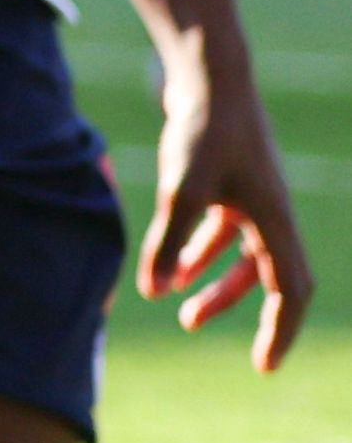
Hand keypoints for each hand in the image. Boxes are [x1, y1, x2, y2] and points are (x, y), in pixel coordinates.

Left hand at [147, 38, 314, 367]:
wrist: (207, 77)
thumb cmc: (204, 130)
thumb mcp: (182, 188)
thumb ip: (168, 240)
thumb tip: (153, 290)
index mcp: (275, 220)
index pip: (290, 290)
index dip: (281, 329)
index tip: (264, 365)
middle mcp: (272, 213)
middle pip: (271, 278)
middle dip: (246, 311)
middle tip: (221, 341)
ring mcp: (253, 198)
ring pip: (243, 257)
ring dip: (216, 286)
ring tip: (182, 313)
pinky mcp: (229, 183)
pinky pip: (223, 232)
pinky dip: (200, 253)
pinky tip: (169, 270)